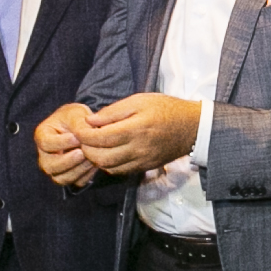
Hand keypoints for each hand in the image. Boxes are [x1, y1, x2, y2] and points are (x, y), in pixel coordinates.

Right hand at [35, 104, 102, 187]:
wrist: (83, 127)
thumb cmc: (76, 117)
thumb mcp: (77, 113)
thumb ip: (79, 123)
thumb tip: (82, 137)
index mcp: (42, 135)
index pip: (46, 143)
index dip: (61, 143)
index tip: (76, 138)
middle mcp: (44, 155)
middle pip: (49, 166)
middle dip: (68, 161)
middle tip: (83, 152)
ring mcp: (55, 168)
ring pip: (61, 178)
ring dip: (78, 169)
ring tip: (91, 158)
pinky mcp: (68, 176)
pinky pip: (76, 182)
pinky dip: (86, 175)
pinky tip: (94, 163)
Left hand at [73, 92, 203, 176]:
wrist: (192, 127)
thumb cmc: (166, 109)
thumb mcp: (140, 100)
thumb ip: (114, 111)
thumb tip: (91, 120)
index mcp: (135, 129)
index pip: (100, 138)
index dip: (84, 135)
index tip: (78, 129)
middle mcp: (137, 148)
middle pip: (101, 157)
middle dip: (86, 149)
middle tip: (83, 139)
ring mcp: (142, 160)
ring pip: (109, 167)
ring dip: (96, 159)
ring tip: (93, 146)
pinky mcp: (145, 167)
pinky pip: (121, 171)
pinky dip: (108, 165)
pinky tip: (107, 153)